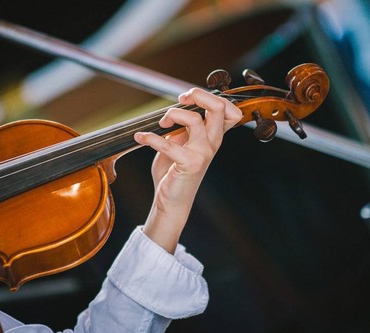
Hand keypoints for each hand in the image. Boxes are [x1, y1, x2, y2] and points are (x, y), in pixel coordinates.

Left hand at [133, 88, 241, 252]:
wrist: (172, 200)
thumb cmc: (175, 171)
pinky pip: (168, 143)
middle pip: (218, 107)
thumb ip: (182, 128)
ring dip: (172, 114)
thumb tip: (174, 112)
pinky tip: (140, 138)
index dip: (211, 96)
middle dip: (197, 95)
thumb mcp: (180, 143)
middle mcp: (212, 143)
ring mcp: (203, 154)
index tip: (189, 98)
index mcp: (213, 137)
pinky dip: (150, 137)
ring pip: (194, 119)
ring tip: (162, 124)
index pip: (229, 110)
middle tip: (180, 99)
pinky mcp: (189, 164)